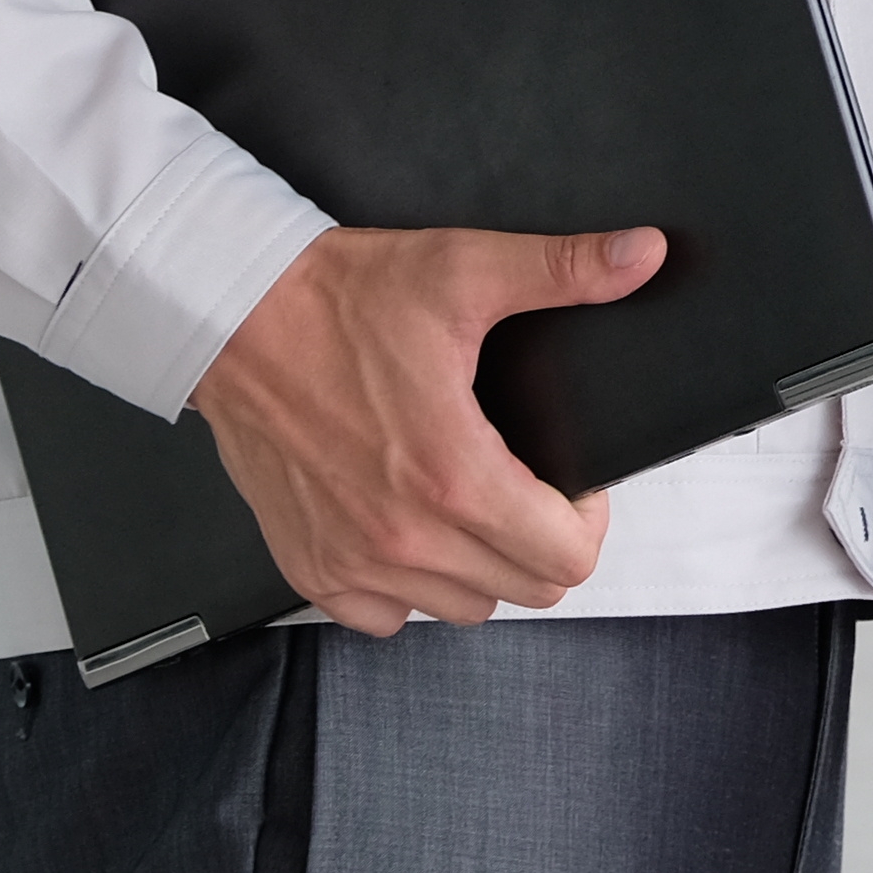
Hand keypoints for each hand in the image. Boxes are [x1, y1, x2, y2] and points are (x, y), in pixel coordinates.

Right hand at [191, 225, 645, 634]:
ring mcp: (354, 559)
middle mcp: (405, 535)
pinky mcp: (310, 565)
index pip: (568, 558)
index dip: (588, 519)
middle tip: (525, 485)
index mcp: (455, 476)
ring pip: (462, 608)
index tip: (572, 480)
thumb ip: (563, 271)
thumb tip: (642, 256)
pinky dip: (406, 587)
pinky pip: (384, 616)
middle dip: (543, 541)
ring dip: (480, 566)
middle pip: (527, 590)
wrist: (229, 314)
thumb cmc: (337, 297)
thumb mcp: (463, 270)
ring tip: (468, 502)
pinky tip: (406, 527)